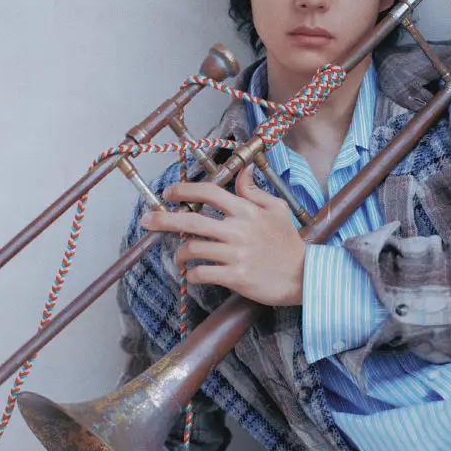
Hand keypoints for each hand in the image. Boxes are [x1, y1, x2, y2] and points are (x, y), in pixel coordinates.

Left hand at [138, 166, 306, 306]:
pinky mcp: (236, 277)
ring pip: (192, 249)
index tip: (169, 194)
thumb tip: (241, 173)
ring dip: (180, 254)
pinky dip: (192, 275)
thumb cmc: (288, 243)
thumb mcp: (277, 209)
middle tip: (147, 221)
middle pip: (190, 220)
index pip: (209, 192)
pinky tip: (193, 274)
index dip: (183, 190)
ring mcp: (236, 254)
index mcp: (246, 211)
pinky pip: (202, 273)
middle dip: (162, 220)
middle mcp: (238, 230)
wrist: (303, 276)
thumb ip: (255, 191)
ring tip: (180, 257)